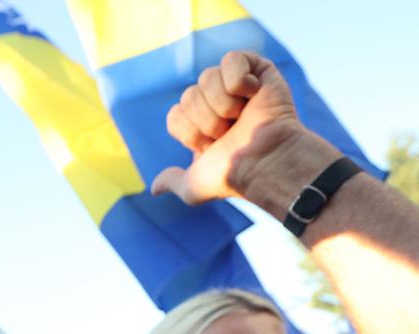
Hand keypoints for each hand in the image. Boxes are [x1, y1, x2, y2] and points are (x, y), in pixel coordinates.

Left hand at [151, 51, 305, 204]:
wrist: (264, 162)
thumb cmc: (234, 176)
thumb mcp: (195, 188)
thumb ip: (174, 183)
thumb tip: (154, 188)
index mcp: (203, 127)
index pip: (175, 115)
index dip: (189, 132)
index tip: (211, 147)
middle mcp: (217, 105)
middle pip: (188, 96)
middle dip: (206, 120)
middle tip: (231, 133)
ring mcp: (236, 86)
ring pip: (207, 78)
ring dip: (223, 104)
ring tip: (243, 117)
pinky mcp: (257, 69)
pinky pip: (231, 59)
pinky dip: (238, 80)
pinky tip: (254, 95)